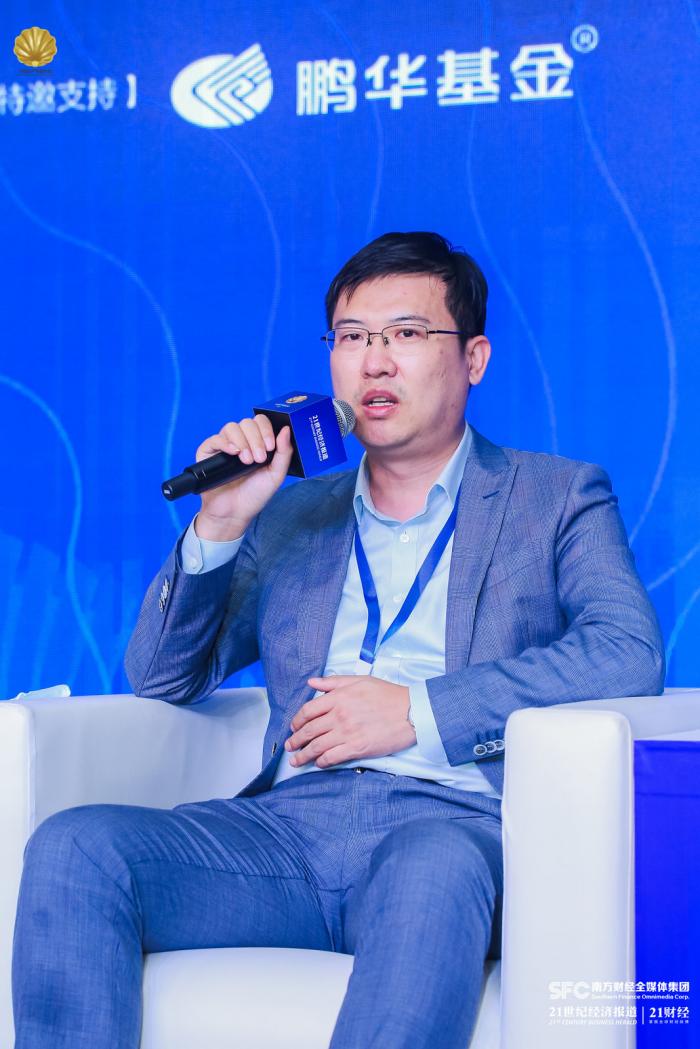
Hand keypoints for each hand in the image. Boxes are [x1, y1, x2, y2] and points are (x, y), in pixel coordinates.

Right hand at [194, 416, 293, 540]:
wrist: (235, 513)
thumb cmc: (255, 495)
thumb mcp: (276, 475)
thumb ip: (284, 453)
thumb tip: (286, 429)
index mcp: (257, 442)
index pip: (260, 421)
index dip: (266, 429)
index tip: (270, 447)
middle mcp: (240, 441)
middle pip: (247, 422)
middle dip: (256, 439)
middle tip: (259, 459)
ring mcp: (224, 446)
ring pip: (231, 427)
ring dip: (242, 442)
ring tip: (246, 462)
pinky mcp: (208, 453)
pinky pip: (214, 438)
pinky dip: (225, 443)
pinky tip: (233, 453)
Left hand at [285, 675, 416, 767]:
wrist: (412, 711)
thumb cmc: (388, 695)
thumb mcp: (360, 681)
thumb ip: (333, 682)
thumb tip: (312, 683)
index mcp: (338, 697)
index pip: (308, 710)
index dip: (297, 720)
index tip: (294, 727)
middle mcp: (339, 715)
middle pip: (309, 730)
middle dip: (295, 740)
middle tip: (289, 746)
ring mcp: (347, 733)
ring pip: (317, 746)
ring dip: (303, 755)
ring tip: (296, 761)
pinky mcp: (357, 748)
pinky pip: (332, 757)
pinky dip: (321, 762)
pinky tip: (318, 763)